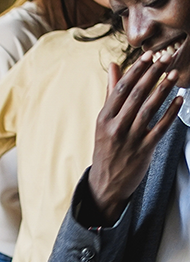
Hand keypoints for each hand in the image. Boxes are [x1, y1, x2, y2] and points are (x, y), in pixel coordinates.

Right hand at [87, 47, 187, 224]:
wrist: (106, 184)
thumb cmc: (106, 149)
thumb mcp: (104, 122)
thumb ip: (111, 93)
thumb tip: (113, 66)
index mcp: (104, 119)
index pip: (121, 89)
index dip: (136, 70)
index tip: (148, 54)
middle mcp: (115, 128)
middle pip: (136, 96)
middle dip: (152, 74)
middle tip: (165, 58)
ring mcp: (130, 139)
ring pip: (149, 109)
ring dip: (163, 90)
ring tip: (174, 74)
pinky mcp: (144, 150)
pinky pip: (161, 127)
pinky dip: (171, 112)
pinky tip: (179, 99)